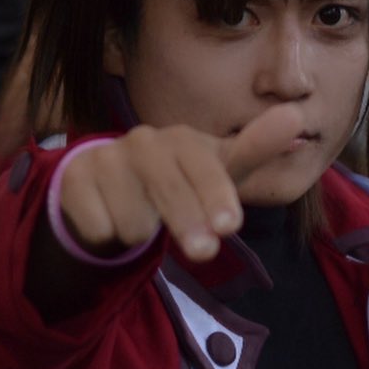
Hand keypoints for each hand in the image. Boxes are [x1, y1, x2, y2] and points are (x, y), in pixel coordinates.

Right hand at [58, 104, 304, 262]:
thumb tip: (296, 114)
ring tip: (142, 222)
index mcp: (181, 140)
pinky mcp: (73, 180)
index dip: (215, 195)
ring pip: (132, 216)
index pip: (203, 167)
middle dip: (187, 223)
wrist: (108, 185)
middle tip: (203, 254)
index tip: (229, 227)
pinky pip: (97, 224)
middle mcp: (142, 143)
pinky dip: (107, 234)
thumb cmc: (177, 180)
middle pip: (167, 190)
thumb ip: (254, 148)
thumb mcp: (218, 171)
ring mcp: (104, 159)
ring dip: (141, 232)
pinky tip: (109, 222)